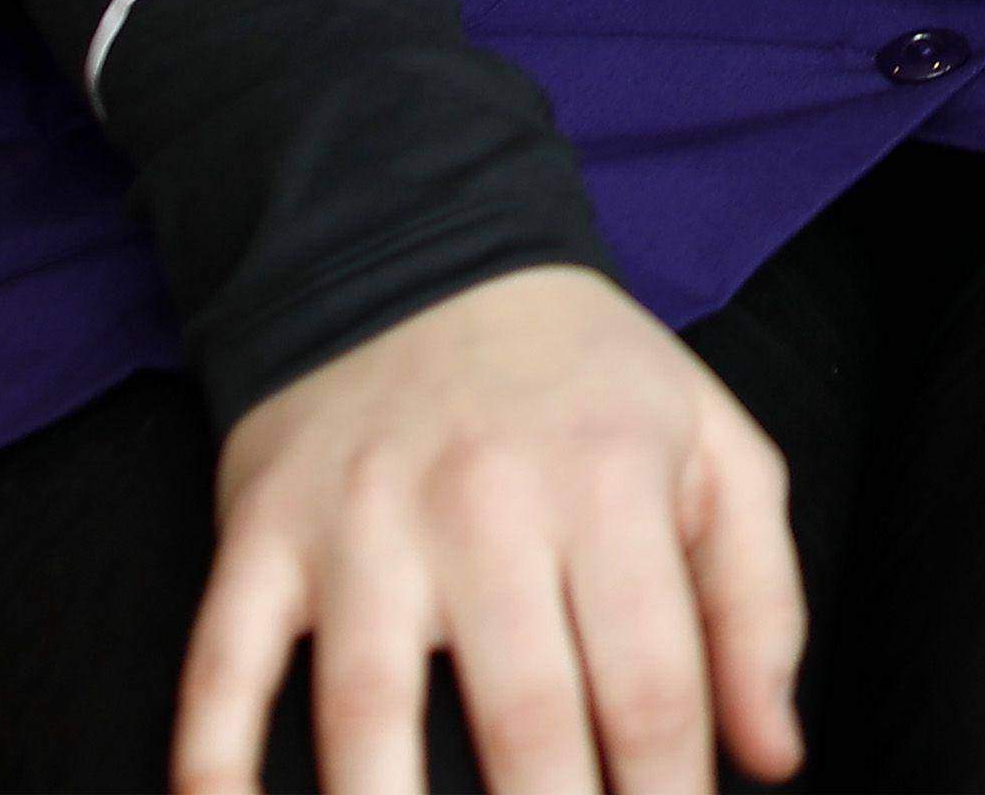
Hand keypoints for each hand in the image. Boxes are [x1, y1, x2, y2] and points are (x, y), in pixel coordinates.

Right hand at [175, 264, 801, 794]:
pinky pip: (219, 668)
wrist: (413, 242)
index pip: (651, 688)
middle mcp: (485, 509)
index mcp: (611, 489)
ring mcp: (361, 528)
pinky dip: (212, 765)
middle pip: (525, 720)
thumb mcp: (711, 447)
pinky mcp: (260, 536)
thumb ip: (759, 603)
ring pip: (366, 713)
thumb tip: (772, 760)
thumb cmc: (585, 382)